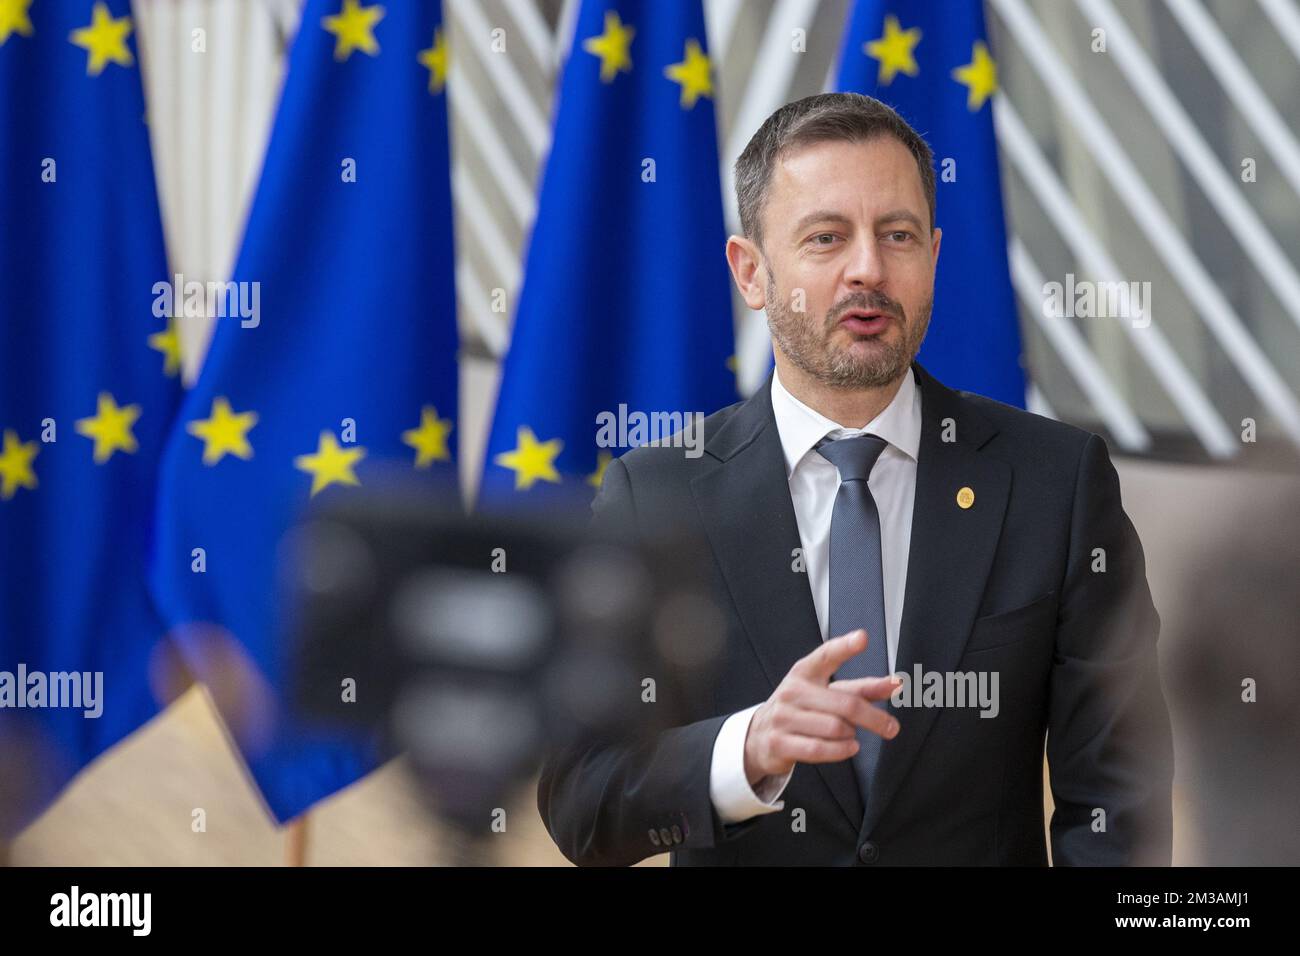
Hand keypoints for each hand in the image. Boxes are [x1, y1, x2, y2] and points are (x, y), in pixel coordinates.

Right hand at [742, 629, 899, 785]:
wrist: (761, 734)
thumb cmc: (803, 709)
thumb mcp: (828, 692)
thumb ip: (863, 688)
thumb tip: (896, 684)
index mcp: (805, 672)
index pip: (827, 655)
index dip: (845, 647)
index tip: (862, 638)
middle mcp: (793, 691)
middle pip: (845, 704)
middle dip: (874, 718)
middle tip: (891, 727)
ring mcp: (783, 716)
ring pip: (835, 728)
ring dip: (851, 735)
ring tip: (849, 735)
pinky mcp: (780, 742)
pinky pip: (819, 749)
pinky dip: (841, 750)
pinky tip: (849, 747)